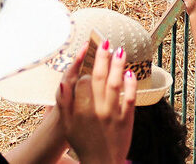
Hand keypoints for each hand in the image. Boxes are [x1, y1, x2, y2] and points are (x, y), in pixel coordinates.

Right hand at [57, 41, 136, 163]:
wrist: (101, 163)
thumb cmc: (82, 142)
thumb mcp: (68, 124)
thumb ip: (65, 103)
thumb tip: (64, 82)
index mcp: (81, 109)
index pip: (83, 81)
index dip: (85, 68)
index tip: (89, 57)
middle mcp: (97, 109)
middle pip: (100, 77)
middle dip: (103, 58)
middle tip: (105, 43)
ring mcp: (113, 114)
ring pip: (116, 84)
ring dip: (118, 65)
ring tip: (120, 51)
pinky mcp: (126, 119)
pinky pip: (130, 98)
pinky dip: (130, 84)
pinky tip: (130, 72)